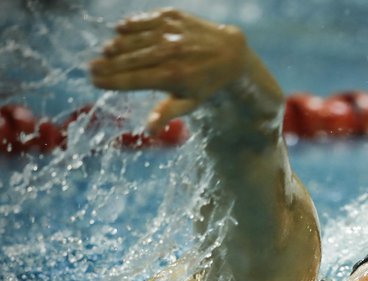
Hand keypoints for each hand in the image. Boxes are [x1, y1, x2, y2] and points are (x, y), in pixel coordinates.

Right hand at [90, 8, 248, 131]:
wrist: (230, 53)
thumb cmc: (206, 82)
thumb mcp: (191, 102)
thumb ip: (168, 113)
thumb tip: (149, 131)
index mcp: (172, 76)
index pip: (134, 80)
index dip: (112, 81)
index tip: (95, 81)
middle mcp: (170, 53)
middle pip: (130, 60)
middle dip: (108, 65)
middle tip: (90, 69)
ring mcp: (172, 33)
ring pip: (136, 39)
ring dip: (117, 45)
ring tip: (105, 53)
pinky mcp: (174, 17)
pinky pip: (147, 20)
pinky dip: (132, 25)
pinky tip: (119, 29)